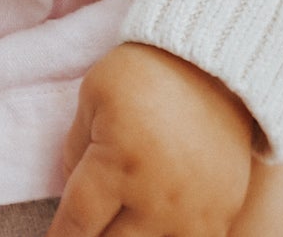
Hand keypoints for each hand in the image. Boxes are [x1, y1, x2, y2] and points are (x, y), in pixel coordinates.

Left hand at [47, 43, 255, 236]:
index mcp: (118, 166)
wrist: (212, 64)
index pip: (78, 225)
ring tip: (124, 217)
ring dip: (131, 236)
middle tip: (91, 219)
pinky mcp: (220, 216)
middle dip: (95, 236)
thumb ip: (75, 151)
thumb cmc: (144, 73)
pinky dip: (167, 236)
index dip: (62, 236)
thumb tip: (70, 193)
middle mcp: (156, 200)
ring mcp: (192, 214)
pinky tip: (155, 223)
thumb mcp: (93, 96)